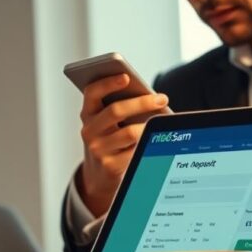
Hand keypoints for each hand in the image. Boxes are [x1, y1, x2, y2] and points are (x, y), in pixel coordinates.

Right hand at [78, 74, 168, 216]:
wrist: (100, 174)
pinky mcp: (110, 166)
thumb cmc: (110, 139)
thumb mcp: (108, 123)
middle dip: (141, 102)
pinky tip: (157, 138)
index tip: (126, 76)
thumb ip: (121, 108)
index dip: (107, 83)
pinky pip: (135, 151)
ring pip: (129, 133)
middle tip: (162, 98)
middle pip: (115, 111)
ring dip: (149, 125)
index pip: (92, 92)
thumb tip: (150, 99)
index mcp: (88, 114)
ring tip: (163, 119)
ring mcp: (98, 149)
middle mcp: (89, 131)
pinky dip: (148, 143)